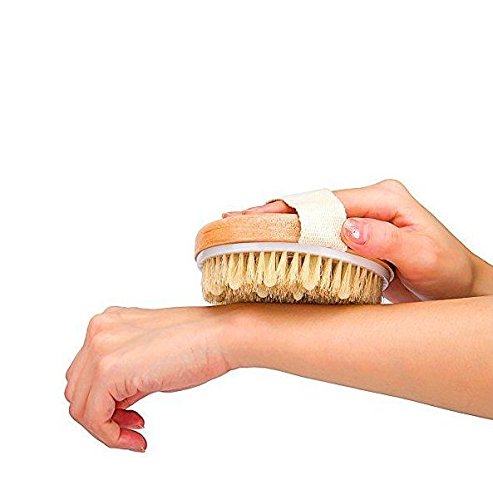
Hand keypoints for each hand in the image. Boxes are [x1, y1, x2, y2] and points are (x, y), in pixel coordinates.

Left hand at [65, 306, 235, 451]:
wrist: (220, 336)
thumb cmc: (198, 343)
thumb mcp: (149, 355)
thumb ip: (124, 372)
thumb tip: (115, 402)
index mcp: (107, 322)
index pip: (85, 372)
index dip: (103, 400)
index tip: (128, 415)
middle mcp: (98, 330)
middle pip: (77, 389)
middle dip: (102, 413)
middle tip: (131, 425)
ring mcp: (100, 348)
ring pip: (79, 406)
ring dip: (105, 427)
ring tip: (134, 432)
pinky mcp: (109, 370)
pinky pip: (93, 417)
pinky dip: (110, 435)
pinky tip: (135, 437)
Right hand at [223, 179, 492, 301]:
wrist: (457, 289)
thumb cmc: (448, 272)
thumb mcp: (425, 255)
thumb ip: (387, 240)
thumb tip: (348, 228)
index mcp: (384, 198)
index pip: (326, 200)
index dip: (290, 209)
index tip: (257, 218)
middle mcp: (369, 203)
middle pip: (311, 204)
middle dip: (272, 212)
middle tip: (234, 220)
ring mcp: (360, 219)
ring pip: (310, 218)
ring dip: (276, 224)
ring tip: (240, 228)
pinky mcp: (354, 237)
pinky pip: (317, 234)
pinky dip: (290, 238)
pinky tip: (268, 241)